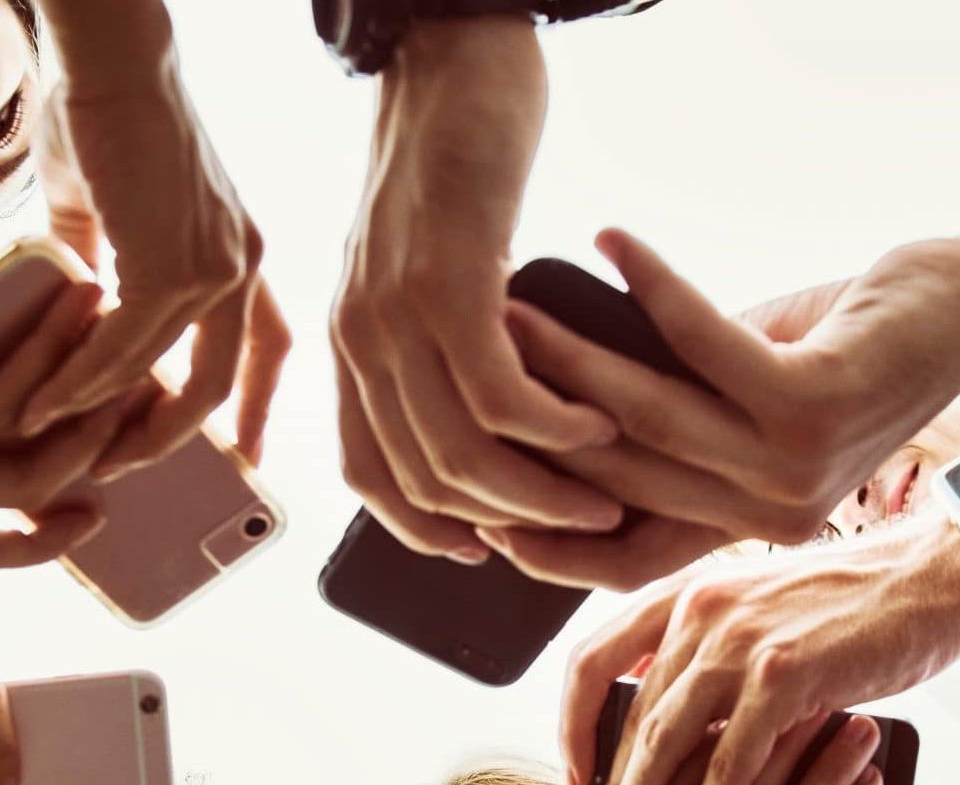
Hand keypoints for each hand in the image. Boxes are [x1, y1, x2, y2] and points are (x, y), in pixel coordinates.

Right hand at [15, 60, 284, 476]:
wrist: (108, 63)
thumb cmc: (105, 118)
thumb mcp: (112, 214)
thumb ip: (106, 267)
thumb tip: (76, 313)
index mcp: (240, 254)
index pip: (268, 346)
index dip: (255, 409)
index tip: (243, 461)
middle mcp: (241, 267)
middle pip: (219, 385)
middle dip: (167, 438)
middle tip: (114, 466)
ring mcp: (215, 269)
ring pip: (162, 374)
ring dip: (101, 415)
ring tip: (49, 439)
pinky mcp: (175, 267)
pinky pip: (125, 350)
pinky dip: (80, 384)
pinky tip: (41, 402)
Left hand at [332, 16, 622, 561]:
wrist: (448, 60)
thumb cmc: (454, 155)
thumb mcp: (431, 263)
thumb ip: (444, 337)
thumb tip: (497, 414)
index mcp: (352, 342)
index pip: (369, 474)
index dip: (426, 527)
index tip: (487, 549)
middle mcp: (360, 340)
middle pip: (426, 480)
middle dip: (512, 523)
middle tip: (584, 525)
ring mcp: (396, 316)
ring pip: (464, 454)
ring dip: (543, 490)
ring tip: (607, 488)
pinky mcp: (447, 285)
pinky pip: (499, 396)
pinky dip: (555, 428)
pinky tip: (598, 425)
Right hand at [478, 230, 959, 584]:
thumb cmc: (850, 348)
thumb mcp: (750, 399)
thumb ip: (673, 413)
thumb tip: (561, 387)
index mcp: (751, 527)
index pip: (625, 560)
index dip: (546, 539)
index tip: (475, 496)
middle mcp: (771, 514)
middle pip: (619, 478)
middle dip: (538, 419)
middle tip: (477, 359)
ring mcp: (794, 467)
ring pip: (648, 416)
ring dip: (574, 356)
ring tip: (519, 310)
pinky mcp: (814, 401)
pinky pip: (704, 343)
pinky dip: (652, 286)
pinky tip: (612, 241)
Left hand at [561, 518, 959, 784]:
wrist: (933, 575)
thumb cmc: (854, 604)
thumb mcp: (760, 609)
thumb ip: (709, 651)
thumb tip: (667, 720)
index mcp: (686, 593)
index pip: (592, 659)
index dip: (573, 723)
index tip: (577, 774)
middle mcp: (700, 610)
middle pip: (629, 713)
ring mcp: (742, 640)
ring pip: (667, 739)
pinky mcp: (786, 673)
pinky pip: (731, 755)